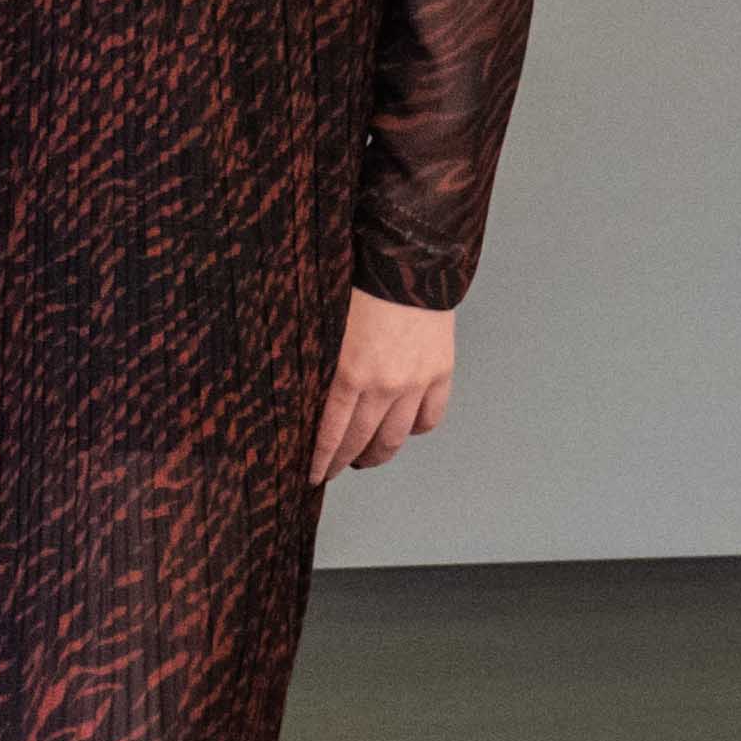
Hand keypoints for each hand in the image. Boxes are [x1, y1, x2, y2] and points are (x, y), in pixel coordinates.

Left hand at [312, 287, 456, 478]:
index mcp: (348, 374)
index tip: (313, 476)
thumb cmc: (356, 286)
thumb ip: (316, 365)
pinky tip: (402, 430)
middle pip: (362, 440)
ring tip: (366, 458)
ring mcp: (416, 383)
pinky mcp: (440, 374)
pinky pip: (429, 418)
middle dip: (345, 460)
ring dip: (378, 453)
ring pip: (396, 436)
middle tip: (335, 469)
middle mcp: (385, 386)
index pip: (331, 433)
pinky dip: (415, 429)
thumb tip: (299, 396)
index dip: (322, 459)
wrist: (407, 264)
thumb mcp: (322, 327)